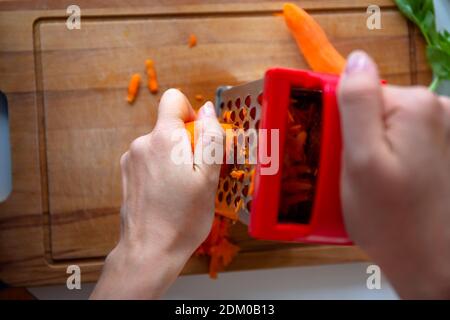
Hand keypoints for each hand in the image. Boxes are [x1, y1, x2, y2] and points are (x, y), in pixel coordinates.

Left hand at [91, 89, 222, 298]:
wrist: (149, 251)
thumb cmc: (183, 218)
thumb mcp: (209, 178)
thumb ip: (211, 138)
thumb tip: (207, 109)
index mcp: (163, 139)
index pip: (173, 99)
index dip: (191, 113)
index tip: (200, 139)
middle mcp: (142, 143)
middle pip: (169, 126)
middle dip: (187, 143)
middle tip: (197, 175)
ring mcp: (131, 159)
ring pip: (161, 144)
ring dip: (175, 158)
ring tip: (182, 189)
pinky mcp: (127, 174)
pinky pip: (150, 159)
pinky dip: (162, 169)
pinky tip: (167, 194)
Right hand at [338, 50, 449, 298]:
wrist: (433, 263)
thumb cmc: (390, 219)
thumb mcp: (361, 161)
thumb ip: (357, 104)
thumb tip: (357, 59)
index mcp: (414, 105)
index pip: (358, 92)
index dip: (336, 122)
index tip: (332, 153)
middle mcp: (436, 109)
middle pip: (372, 108)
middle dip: (353, 136)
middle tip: (349, 173)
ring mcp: (442, 130)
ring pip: (384, 125)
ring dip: (367, 148)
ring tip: (367, 184)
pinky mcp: (442, 148)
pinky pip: (399, 139)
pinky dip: (385, 155)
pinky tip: (385, 183)